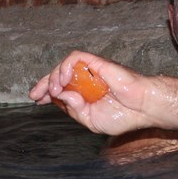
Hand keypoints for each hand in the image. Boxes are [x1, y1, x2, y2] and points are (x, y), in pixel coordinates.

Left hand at [29, 51, 153, 135]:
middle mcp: (85, 81)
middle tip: (35, 95)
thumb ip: (74, 109)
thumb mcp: (90, 120)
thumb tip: (60, 95)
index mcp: (84, 94)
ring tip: (53, 91)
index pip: (60, 89)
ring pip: (64, 65)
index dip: (46, 92)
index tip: (37, 99)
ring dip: (53, 77)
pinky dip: (65, 66)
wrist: (142, 108)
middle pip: (58, 76)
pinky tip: (63, 80)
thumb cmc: (122, 115)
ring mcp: (91, 71)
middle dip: (44, 84)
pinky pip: (76, 58)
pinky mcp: (97, 63)